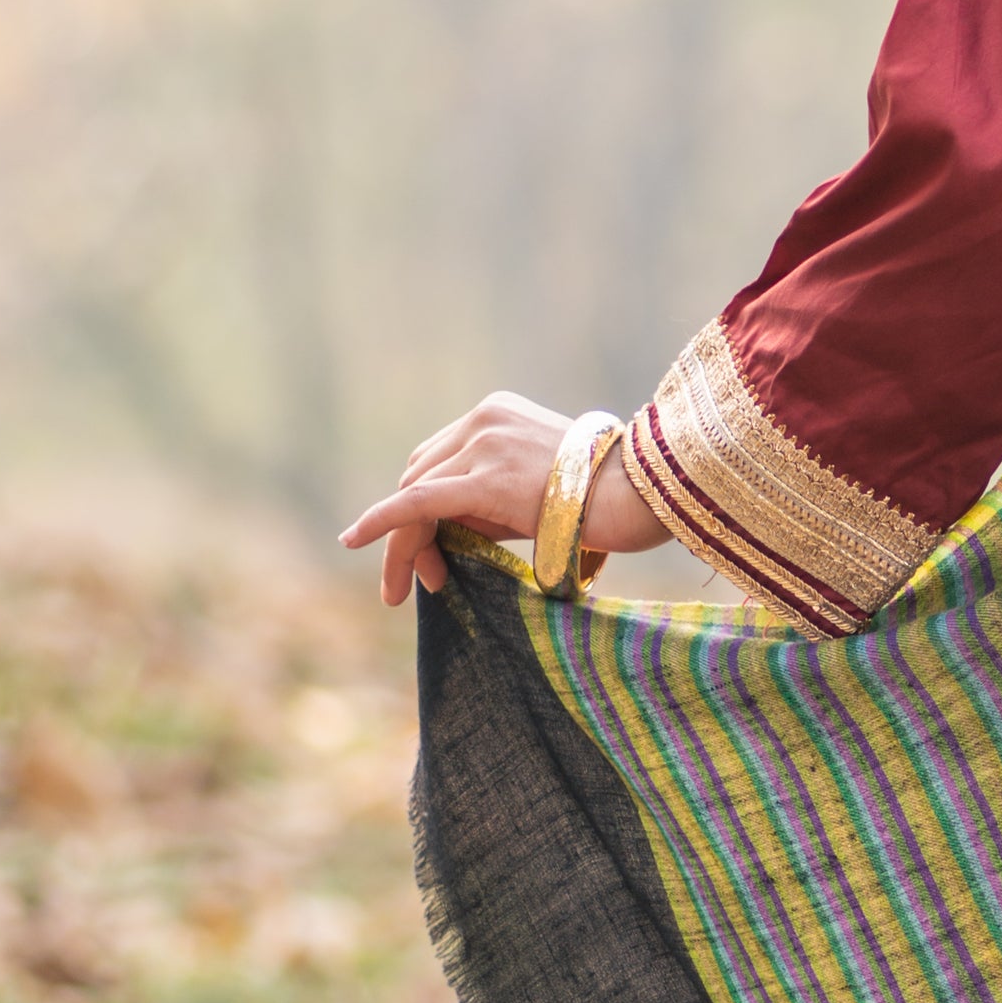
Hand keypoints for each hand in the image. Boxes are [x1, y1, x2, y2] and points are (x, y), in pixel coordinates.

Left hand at [341, 390, 670, 609]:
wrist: (646, 492)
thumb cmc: (610, 497)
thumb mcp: (542, 485)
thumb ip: (496, 496)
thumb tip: (453, 532)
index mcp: (498, 413)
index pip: (438, 459)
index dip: (422, 507)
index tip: (435, 553)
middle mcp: (484, 419)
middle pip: (420, 475)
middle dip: (411, 528)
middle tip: (425, 579)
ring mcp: (484, 444)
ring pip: (416, 495)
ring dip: (405, 544)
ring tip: (405, 589)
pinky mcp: (485, 478)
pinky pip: (418, 503)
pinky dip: (381, 523)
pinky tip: (355, 540)